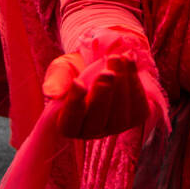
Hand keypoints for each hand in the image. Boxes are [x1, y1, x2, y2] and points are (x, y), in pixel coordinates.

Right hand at [44, 28, 168, 141]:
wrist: (103, 60)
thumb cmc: (77, 69)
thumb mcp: (62, 69)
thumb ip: (57, 80)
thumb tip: (51, 93)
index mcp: (69, 123)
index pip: (69, 124)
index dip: (74, 104)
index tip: (78, 82)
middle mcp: (92, 130)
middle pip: (97, 123)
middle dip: (103, 95)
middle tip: (106, 73)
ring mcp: (115, 127)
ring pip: (120, 118)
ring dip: (121, 85)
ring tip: (117, 58)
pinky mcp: (135, 117)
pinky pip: (138, 108)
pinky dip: (135, 82)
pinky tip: (129, 60)